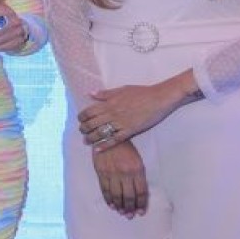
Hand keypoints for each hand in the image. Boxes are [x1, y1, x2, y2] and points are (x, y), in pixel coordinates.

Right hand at [0, 0, 26, 53]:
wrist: (4, 30)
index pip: (1, 20)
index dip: (10, 17)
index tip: (13, 15)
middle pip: (10, 28)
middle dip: (16, 23)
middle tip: (17, 21)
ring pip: (15, 35)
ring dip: (19, 31)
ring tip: (19, 28)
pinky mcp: (4, 50)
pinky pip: (17, 43)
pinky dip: (21, 38)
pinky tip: (19, 35)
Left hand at [77, 77, 191, 151]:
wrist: (159, 99)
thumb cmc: (141, 92)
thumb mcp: (121, 89)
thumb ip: (105, 94)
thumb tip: (90, 93)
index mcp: (109, 102)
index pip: (89, 111)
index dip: (82, 117)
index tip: (80, 120)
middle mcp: (113, 113)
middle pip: (92, 123)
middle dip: (84, 129)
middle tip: (82, 132)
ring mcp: (121, 123)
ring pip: (101, 133)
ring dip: (91, 138)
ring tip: (86, 141)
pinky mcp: (130, 130)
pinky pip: (114, 140)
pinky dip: (104, 145)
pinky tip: (97, 149)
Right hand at [92, 141, 147, 217]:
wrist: (108, 135)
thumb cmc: (125, 148)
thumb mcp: (137, 160)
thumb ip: (138, 175)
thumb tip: (138, 192)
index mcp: (137, 169)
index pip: (141, 191)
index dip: (141, 204)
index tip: (141, 212)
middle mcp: (125, 173)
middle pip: (129, 196)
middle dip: (130, 208)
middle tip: (130, 215)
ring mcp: (112, 173)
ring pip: (117, 195)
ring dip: (119, 206)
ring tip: (121, 212)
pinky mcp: (101, 172)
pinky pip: (105, 190)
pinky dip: (108, 199)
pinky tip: (111, 205)